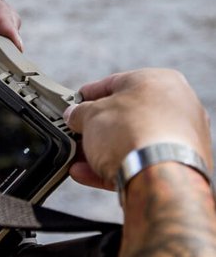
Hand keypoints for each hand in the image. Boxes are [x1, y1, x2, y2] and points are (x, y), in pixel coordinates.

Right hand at [64, 68, 211, 188]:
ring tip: (77, 160)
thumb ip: (79, 113)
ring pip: (131, 142)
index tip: (75, 104)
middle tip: (76, 135)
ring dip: (100, 151)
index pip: (116, 83)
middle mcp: (177, 106)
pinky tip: (88, 174)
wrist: (161, 175)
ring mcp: (181, 138)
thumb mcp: (91, 115)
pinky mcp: (179, 166)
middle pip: (125, 116)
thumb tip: (75, 116)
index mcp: (160, 81)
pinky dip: (114, 166)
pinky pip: (139, 162)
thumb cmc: (131, 133)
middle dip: (96, 128)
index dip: (89, 95)